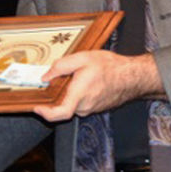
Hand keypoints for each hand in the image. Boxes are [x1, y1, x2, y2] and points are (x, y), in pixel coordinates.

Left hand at [33, 51, 162, 121]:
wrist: (133, 77)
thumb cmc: (111, 67)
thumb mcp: (83, 58)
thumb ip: (61, 66)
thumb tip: (46, 76)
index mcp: (80, 95)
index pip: (60, 113)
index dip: (45, 113)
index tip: (37, 107)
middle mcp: (85, 106)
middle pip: (63, 106)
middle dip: (58, 95)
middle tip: (56, 80)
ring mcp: (91, 109)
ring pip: (73, 104)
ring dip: (70, 93)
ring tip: (76, 76)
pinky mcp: (96, 108)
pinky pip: (82, 103)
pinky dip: (78, 94)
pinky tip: (85, 81)